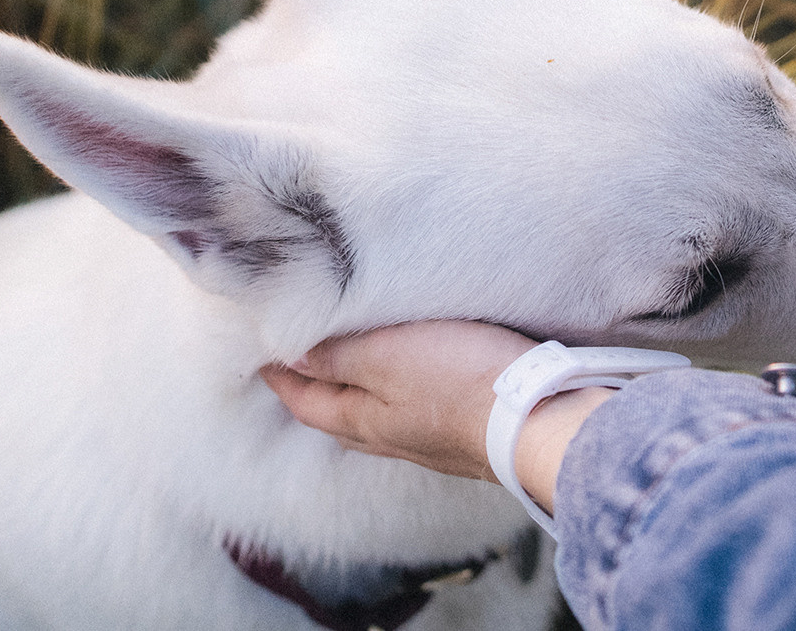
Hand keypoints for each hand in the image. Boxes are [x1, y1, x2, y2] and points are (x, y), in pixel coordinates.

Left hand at [260, 321, 610, 514]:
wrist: (537, 420)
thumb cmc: (459, 380)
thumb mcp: (388, 353)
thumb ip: (338, 353)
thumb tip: (288, 354)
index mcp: (361, 420)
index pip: (304, 400)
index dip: (279, 377)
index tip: (259, 356)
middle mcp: (389, 438)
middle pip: (336, 415)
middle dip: (313, 391)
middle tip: (297, 364)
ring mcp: (428, 441)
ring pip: (375, 418)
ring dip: (356, 396)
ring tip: (349, 372)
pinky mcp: (462, 434)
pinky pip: (412, 416)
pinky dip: (396, 399)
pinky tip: (412, 388)